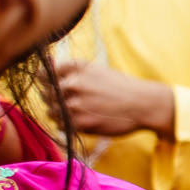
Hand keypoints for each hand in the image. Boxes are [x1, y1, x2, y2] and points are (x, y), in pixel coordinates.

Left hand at [53, 56, 173, 137]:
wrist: (143, 104)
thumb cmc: (121, 87)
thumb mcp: (96, 70)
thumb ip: (72, 70)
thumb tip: (47, 65)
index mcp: (77, 67)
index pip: (45, 73)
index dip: (46, 81)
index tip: (51, 86)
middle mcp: (73, 83)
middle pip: (46, 93)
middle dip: (53, 98)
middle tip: (68, 102)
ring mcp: (75, 104)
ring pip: (51, 110)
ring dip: (59, 113)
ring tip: (76, 112)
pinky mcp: (80, 123)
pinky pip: (60, 125)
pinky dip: (67, 124)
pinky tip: (80, 120)